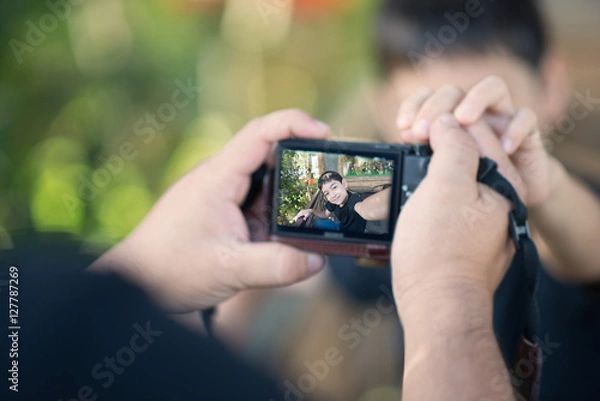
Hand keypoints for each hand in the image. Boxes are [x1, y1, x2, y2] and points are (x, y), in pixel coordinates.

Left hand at [89, 109, 329, 312]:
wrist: (136, 284)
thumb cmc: (169, 269)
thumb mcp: (228, 269)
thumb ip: (276, 266)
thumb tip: (316, 260)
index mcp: (217, 179)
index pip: (259, 134)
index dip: (293, 125)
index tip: (324, 132)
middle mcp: (220, 180)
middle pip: (268, 155)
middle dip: (300, 164)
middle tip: (329, 179)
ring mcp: (221, 195)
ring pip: (265, 183)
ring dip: (288, 195)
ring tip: (311, 213)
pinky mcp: (223, 212)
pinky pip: (257, 204)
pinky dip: (275, 213)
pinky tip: (283, 233)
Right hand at [392, 114, 516, 309]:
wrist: (436, 308)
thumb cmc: (439, 250)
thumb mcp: (446, 187)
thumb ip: (454, 146)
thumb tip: (448, 122)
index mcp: (503, 182)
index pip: (475, 132)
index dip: (442, 123)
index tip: (412, 130)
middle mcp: (497, 200)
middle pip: (462, 156)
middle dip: (429, 150)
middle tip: (401, 151)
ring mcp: (480, 221)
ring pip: (448, 182)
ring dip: (420, 176)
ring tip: (394, 181)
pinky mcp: (462, 238)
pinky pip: (442, 207)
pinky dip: (420, 200)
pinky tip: (401, 205)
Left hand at [396, 76, 554, 206]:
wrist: (512, 203)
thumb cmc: (469, 190)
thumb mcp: (437, 179)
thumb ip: (419, 163)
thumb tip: (393, 162)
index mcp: (446, 121)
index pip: (427, 97)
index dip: (414, 105)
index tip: (403, 127)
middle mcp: (472, 114)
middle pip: (453, 91)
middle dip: (436, 106)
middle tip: (423, 132)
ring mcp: (500, 119)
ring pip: (493, 88)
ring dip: (475, 100)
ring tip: (463, 120)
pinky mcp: (528, 133)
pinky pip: (526, 118)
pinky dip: (515, 128)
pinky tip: (503, 148)